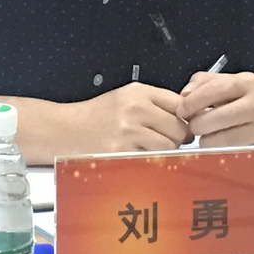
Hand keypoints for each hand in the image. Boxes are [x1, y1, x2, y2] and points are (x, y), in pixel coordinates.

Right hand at [64, 82, 189, 153]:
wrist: (67, 129)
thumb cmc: (96, 115)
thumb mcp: (126, 97)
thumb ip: (155, 103)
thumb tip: (187, 116)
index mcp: (139, 92)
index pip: (180, 104)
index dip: (186, 117)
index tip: (183, 125)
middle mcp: (136, 109)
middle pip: (180, 128)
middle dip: (179, 137)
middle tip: (169, 141)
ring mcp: (129, 132)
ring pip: (170, 146)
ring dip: (167, 151)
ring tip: (153, 149)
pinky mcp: (123, 152)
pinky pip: (153, 159)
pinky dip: (152, 161)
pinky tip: (142, 156)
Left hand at [177, 71, 253, 147]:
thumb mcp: (237, 81)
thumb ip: (208, 82)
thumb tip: (185, 93)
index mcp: (246, 83)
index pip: (213, 90)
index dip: (192, 102)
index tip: (181, 110)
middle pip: (214, 118)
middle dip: (196, 125)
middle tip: (192, 126)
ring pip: (221, 139)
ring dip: (206, 140)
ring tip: (206, 136)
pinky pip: (233, 150)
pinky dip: (220, 149)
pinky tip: (218, 144)